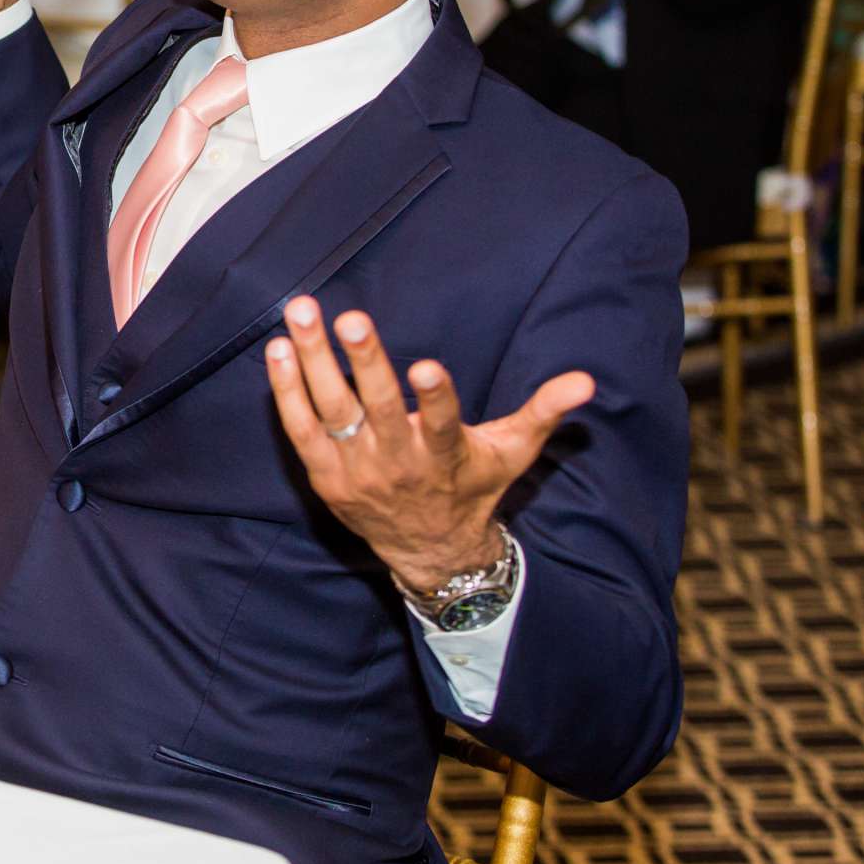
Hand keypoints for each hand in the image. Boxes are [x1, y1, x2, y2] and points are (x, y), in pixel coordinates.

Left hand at [263, 297, 594, 594]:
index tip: (425, 365)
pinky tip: (277, 349)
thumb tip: (586, 381)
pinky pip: (299, 429)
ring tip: (300, 312)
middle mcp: (396, 464)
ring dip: (312, 361)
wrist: (429, 550)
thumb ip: (542, 412)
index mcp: (443, 456)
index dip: (434, 397)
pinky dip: (286, 390)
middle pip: (375, 409)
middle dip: (364, 362)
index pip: (439, 424)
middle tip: (351, 317)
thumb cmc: (473, 487)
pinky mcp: (324, 475)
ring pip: (330, 412)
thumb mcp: (512, 453)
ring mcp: (355, 470)